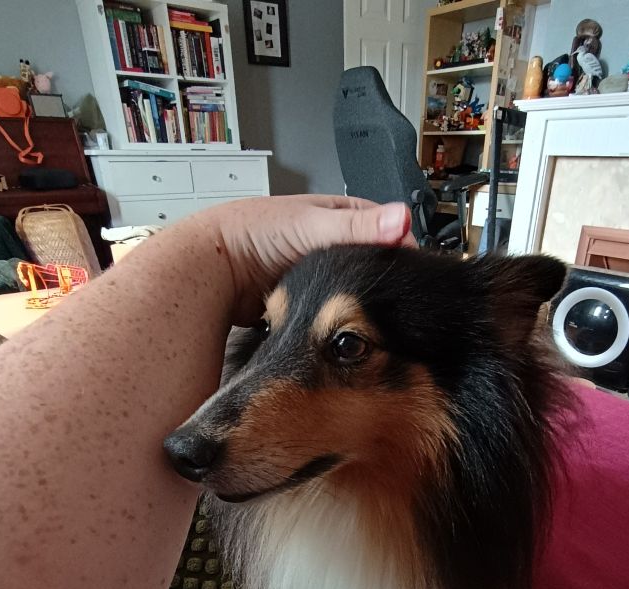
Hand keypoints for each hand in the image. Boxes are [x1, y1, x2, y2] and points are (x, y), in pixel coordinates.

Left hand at [195, 194, 413, 323]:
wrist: (213, 270)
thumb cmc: (254, 234)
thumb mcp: (314, 225)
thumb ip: (360, 227)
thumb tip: (403, 220)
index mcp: (339, 216)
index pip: (386, 232)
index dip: (402, 252)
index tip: (415, 277)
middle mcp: (331, 245)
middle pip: (371, 266)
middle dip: (382, 283)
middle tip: (400, 308)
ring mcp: (319, 275)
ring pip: (353, 292)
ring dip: (361, 307)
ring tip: (379, 325)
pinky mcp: (306, 301)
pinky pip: (331, 312)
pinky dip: (339, 321)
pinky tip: (347, 332)